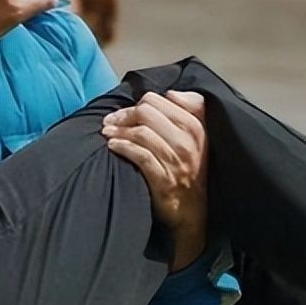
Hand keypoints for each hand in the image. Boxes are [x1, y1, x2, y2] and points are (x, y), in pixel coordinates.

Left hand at [101, 91, 207, 269]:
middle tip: (111, 121)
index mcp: (197, 127)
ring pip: (141, 132)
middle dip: (124, 115)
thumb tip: (171, 93)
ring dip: (118, 131)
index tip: (126, 112)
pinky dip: (122, 147)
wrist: (194, 211)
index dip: (138, 103)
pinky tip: (112, 146)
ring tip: (106, 133)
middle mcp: (189, 142)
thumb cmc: (191, 170)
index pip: (160, 100)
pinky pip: (139, 155)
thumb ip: (192, 109)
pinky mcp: (164, 180)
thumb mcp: (198, 138)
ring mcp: (177, 162)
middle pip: (148, 113)